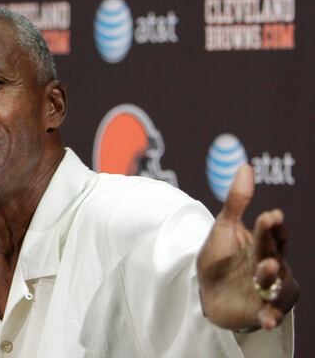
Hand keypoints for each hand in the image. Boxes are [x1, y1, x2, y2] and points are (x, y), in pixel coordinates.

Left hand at [196, 164, 298, 330]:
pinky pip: (270, 315)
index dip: (273, 225)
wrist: (208, 291)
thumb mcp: (224, 228)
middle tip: (268, 243)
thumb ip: (236, 201)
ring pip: (277, 285)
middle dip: (273, 249)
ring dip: (273, 278)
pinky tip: (266, 318)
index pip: (272, 233)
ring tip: (266, 269)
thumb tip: (246, 166)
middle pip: (274, 256)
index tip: (270, 215)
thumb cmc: (220, 258)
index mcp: (263, 245)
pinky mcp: (260, 311)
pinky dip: (270, 316)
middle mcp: (271, 267)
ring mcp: (268, 290)